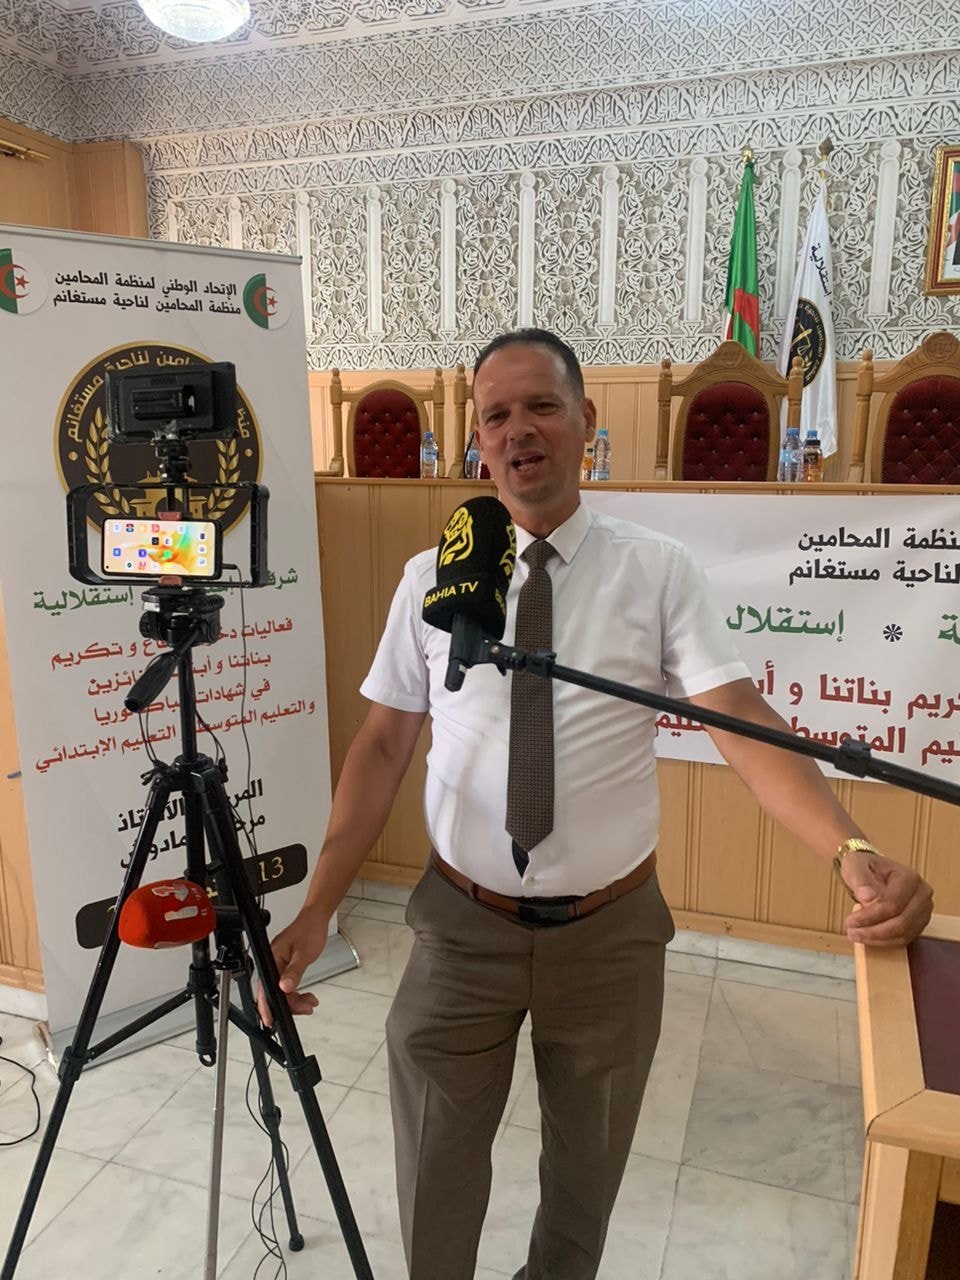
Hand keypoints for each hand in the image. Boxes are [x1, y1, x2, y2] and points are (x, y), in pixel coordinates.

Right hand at [255, 906, 329, 1025]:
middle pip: (274, 993)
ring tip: (309, 1003)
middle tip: (304, 1009)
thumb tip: (285, 988)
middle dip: (289, 1005)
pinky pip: (288, 986)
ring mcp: (279, 965)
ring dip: (295, 1001)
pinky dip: (297, 994)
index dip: (267, 1006)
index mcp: (271, 959)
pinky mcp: (286, 967)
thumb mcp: (303, 954)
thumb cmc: (308, 930)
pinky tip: (306, 997)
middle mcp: (273, 963)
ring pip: (282, 992)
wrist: (316, 919)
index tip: (271, 1020)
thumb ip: (294, 972)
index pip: (265, 988)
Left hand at [841, 850, 933, 947]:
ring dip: (878, 939)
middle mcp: (922, 894)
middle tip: (852, 932)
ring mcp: (923, 910)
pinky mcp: (918, 923)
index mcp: (909, 877)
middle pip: (901, 922)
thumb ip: (860, 879)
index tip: (850, 921)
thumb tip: (868, 896)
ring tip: (857, 935)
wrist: (872, 871)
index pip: (892, 904)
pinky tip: (868, 938)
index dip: (870, 916)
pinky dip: (884, 942)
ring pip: (903, 934)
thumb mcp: (855, 865)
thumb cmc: (866, 867)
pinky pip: (903, 939)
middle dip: (873, 931)